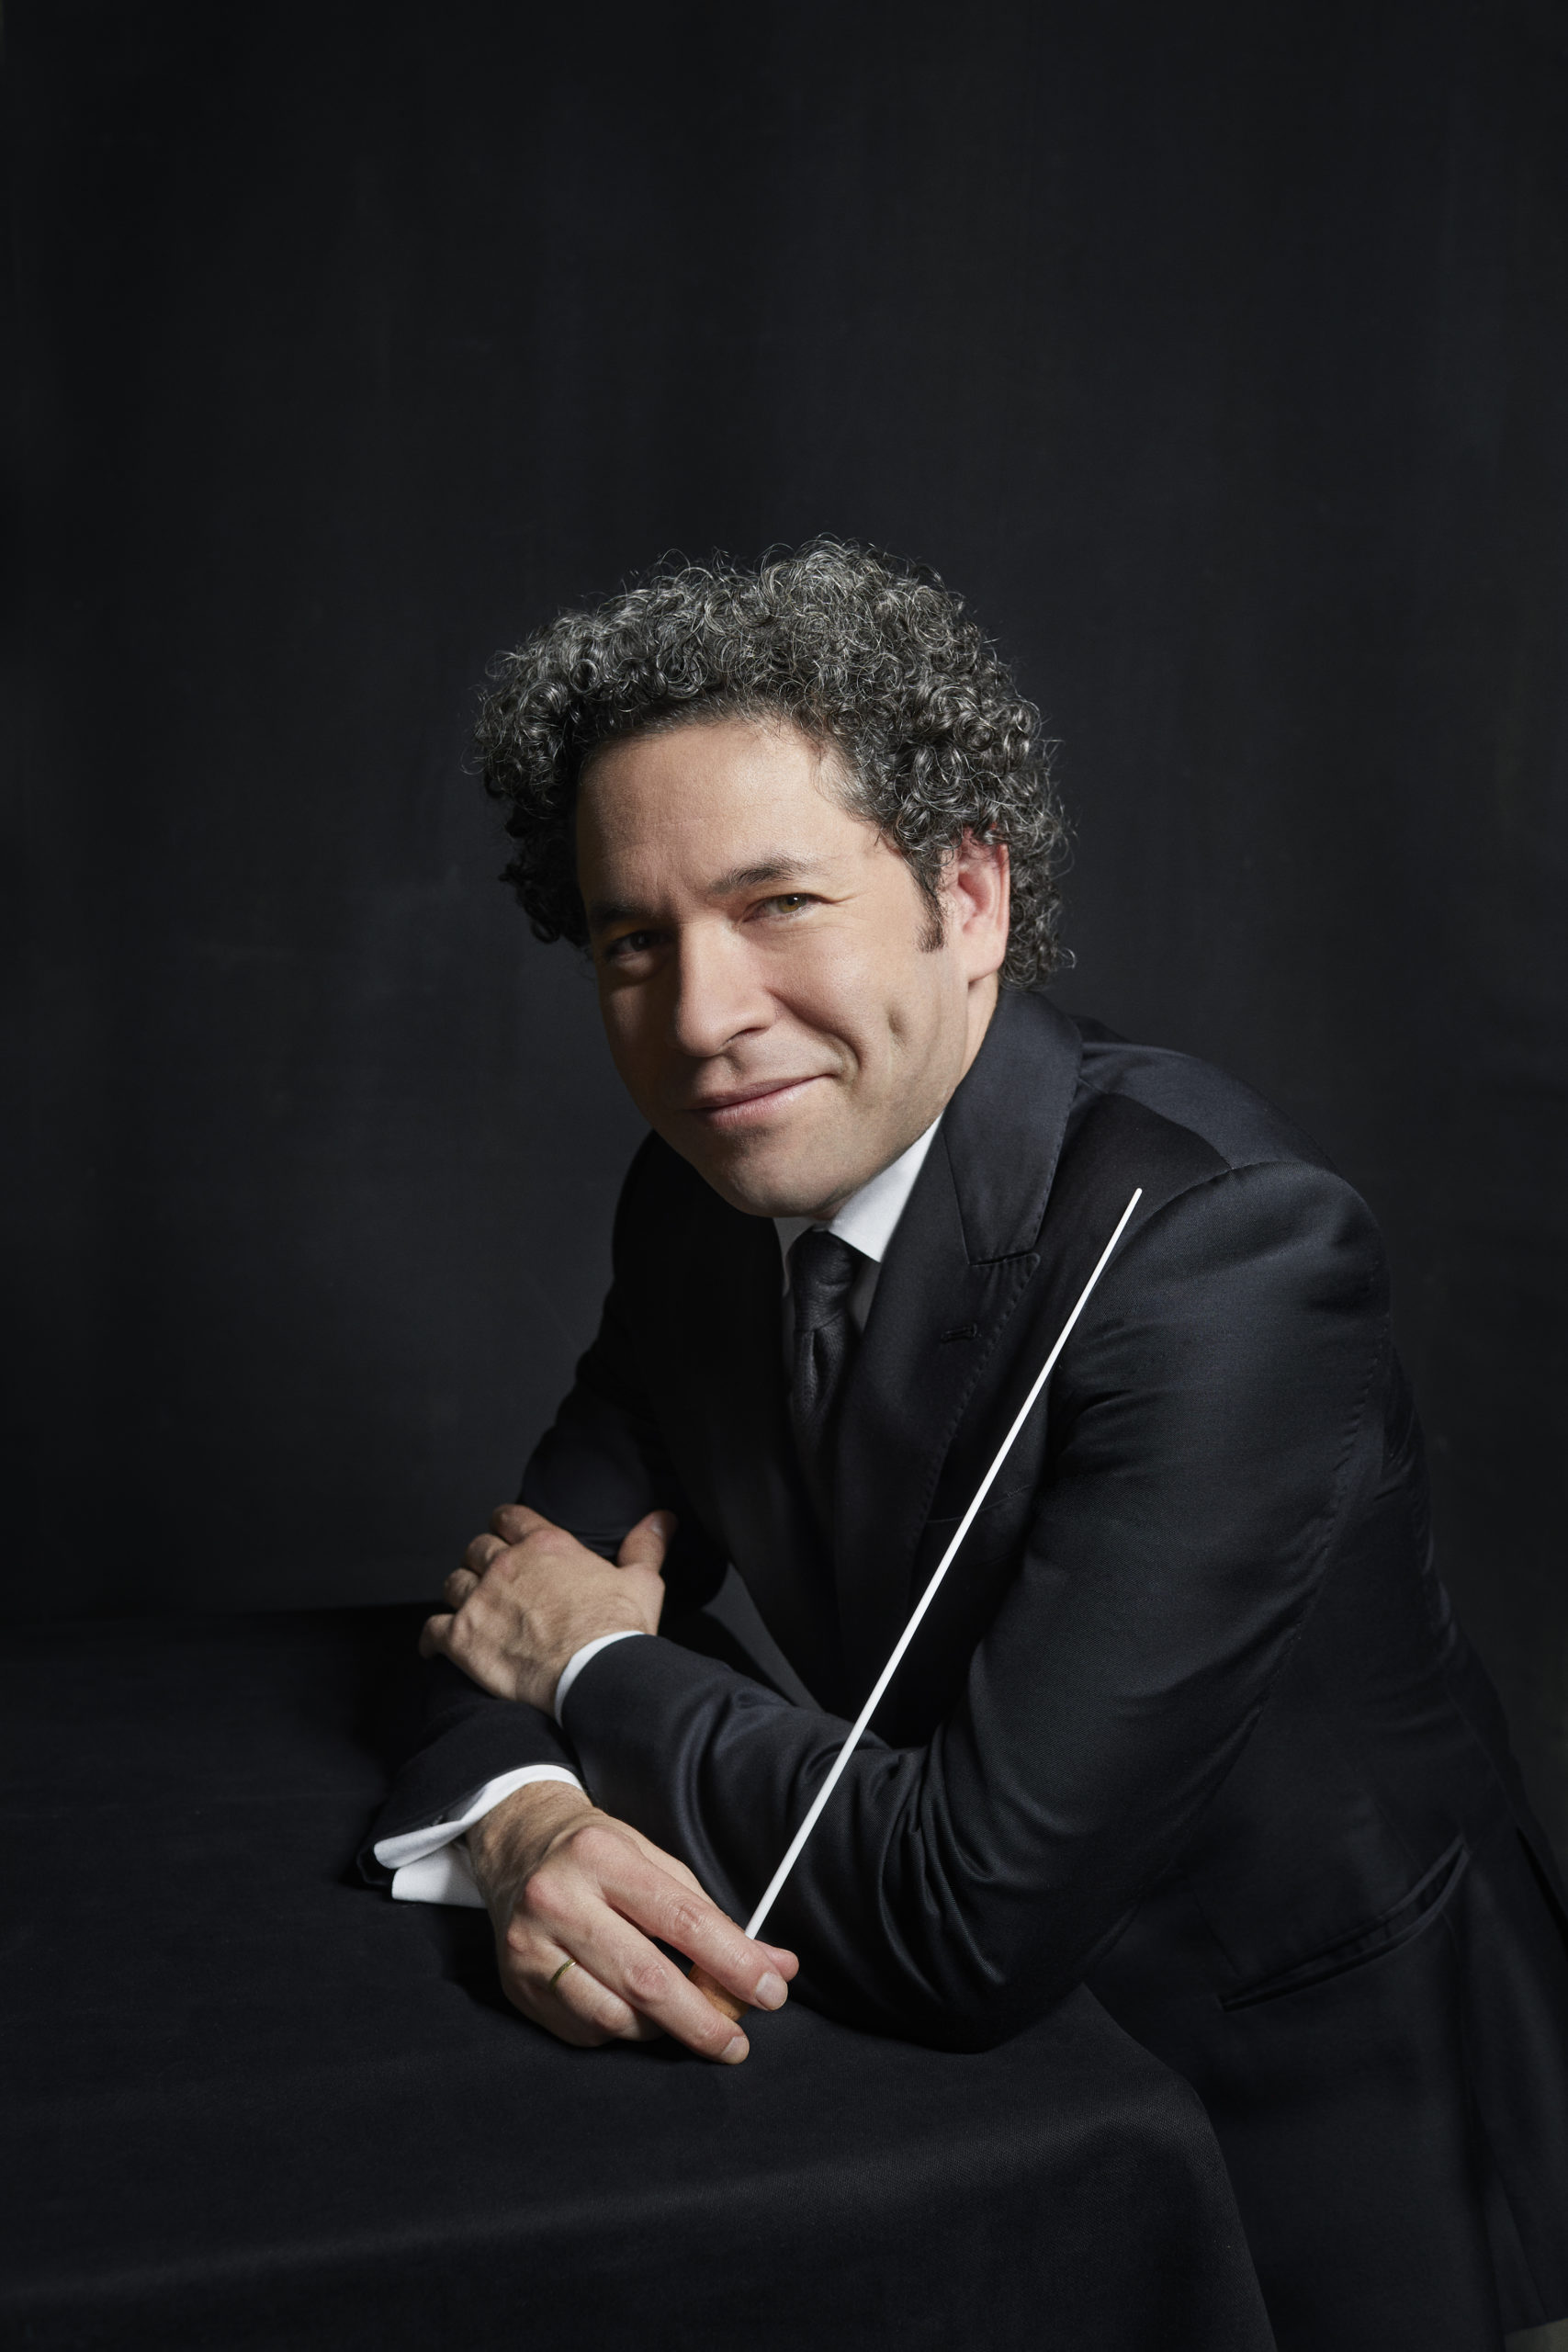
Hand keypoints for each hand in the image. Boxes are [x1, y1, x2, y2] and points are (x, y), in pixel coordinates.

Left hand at [420, 1504, 671, 1712]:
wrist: (593, 1676)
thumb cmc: (618, 1631)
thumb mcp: (642, 1581)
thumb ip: (646, 1545)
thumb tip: (662, 1518)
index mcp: (546, 1546)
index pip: (510, 1517)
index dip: (503, 1523)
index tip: (503, 1533)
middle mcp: (507, 1565)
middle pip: (476, 1548)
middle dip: (480, 1561)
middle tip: (490, 1579)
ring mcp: (480, 1600)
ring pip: (452, 1583)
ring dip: (459, 1593)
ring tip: (467, 1608)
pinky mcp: (462, 1639)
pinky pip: (432, 1630)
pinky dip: (431, 1638)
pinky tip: (435, 1646)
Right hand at [468, 1780, 798, 2062]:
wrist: (517, 1848)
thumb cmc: (597, 1855)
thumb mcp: (655, 1863)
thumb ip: (712, 1916)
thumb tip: (775, 1966)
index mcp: (601, 1857)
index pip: (682, 1920)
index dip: (734, 1962)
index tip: (770, 1991)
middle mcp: (558, 1900)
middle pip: (647, 1980)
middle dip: (703, 2020)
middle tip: (736, 2041)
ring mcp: (530, 1947)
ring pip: (615, 2017)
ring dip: (662, 2028)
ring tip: (680, 2014)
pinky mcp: (518, 1986)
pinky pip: (586, 2031)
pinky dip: (622, 2029)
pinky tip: (631, 2008)